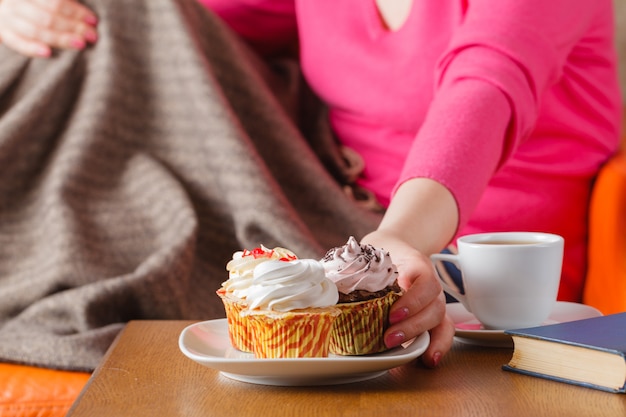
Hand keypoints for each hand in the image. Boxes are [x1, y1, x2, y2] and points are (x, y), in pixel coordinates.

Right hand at [0, 0, 97, 56]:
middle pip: (47, 17)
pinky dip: (31, 48)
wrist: (5, 10)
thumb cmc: (34, 5)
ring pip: (34, 30)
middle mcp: (15, 2)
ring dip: (60, 38)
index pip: (54, 2)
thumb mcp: (44, 1)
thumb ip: (59, 4)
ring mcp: (6, 17)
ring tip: (80, 44)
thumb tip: (87, 16)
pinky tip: (48, 53)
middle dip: (73, 27)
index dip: (75, 11)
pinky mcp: (2, 33)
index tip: (93, 21)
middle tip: (92, 36)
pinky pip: (17, 42)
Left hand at [361, 231, 454, 366]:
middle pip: (433, 306)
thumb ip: (351, 267)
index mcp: (416, 265)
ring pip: (440, 319)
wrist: (395, 246)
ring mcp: (434, 299)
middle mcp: (429, 283)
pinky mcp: (432, 314)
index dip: (413, 300)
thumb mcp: (368, 253)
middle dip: (412, 325)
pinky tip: (429, 359)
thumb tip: (323, 282)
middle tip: (389, 337)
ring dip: (419, 335)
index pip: (424, 281)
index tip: (393, 314)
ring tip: (398, 347)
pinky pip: (443, 329)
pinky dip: (439, 345)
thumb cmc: (381, 254)